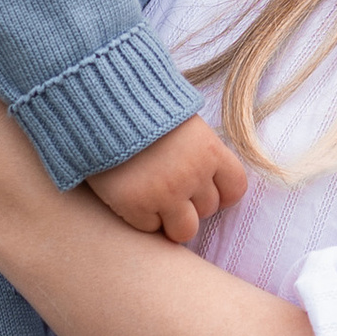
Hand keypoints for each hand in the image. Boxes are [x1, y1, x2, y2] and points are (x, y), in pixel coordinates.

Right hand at [86, 114, 247, 246]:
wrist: (101, 105)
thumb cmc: (143, 111)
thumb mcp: (184, 124)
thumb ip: (201, 153)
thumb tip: (214, 181)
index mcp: (209, 150)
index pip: (235, 189)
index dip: (221, 193)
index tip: (203, 188)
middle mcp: (192, 175)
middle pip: (208, 210)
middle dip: (190, 202)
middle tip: (167, 184)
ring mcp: (165, 193)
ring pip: (184, 231)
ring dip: (171, 219)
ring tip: (153, 198)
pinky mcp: (136, 206)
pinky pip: (150, 228)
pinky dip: (141, 217)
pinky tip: (131, 195)